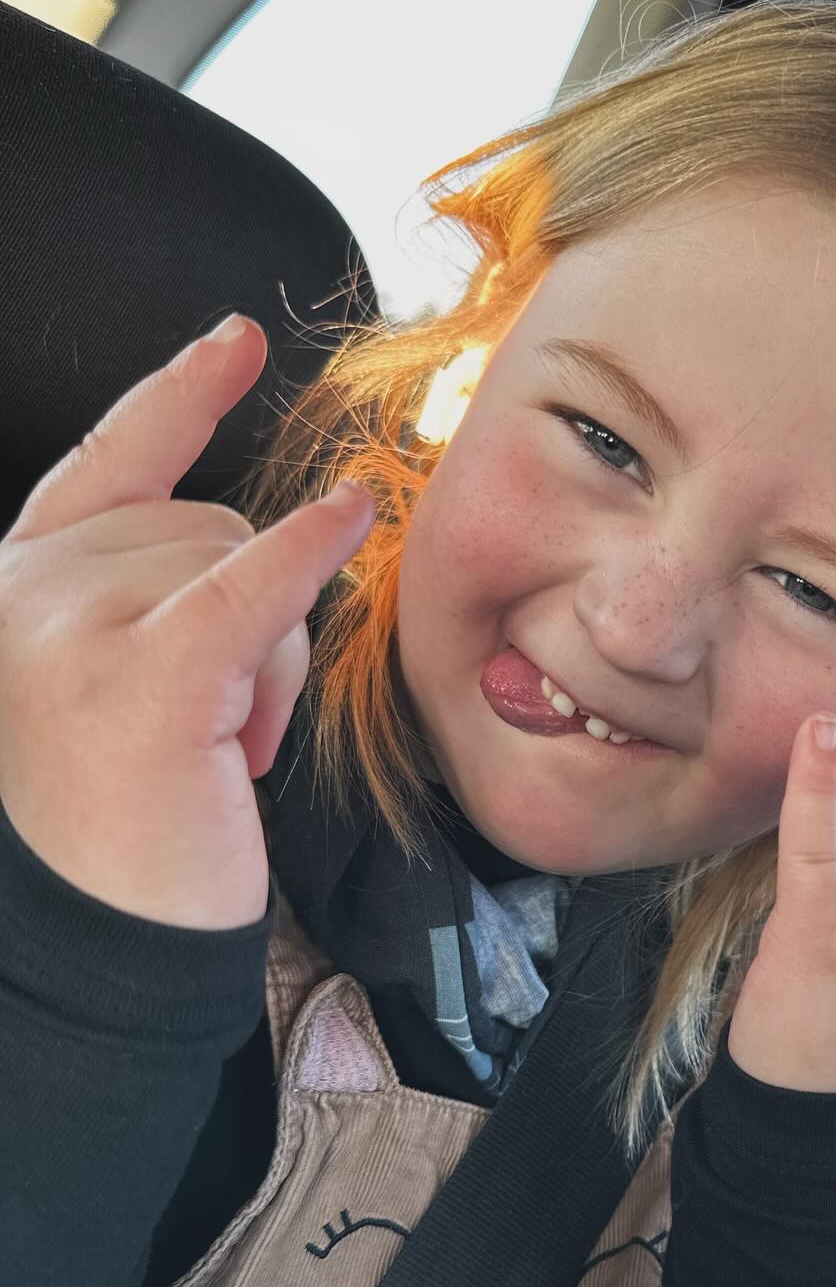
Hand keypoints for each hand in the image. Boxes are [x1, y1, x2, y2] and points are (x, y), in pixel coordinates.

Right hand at [0, 315, 375, 930]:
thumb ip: (162, 595)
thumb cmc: (130, 825)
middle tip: (220, 732)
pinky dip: (305, 552)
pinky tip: (352, 515)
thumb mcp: (128, 682)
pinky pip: (247, 586)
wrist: (100, 944)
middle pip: (205, 522)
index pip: (109, 463)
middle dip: (249, 614)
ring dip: (266, 658)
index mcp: (18, 584)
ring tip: (220, 751)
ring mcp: (67, 626)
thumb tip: (275, 537)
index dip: (176, 396)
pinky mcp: (136, 675)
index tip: (235, 341)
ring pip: (240, 562)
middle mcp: (24, 589)